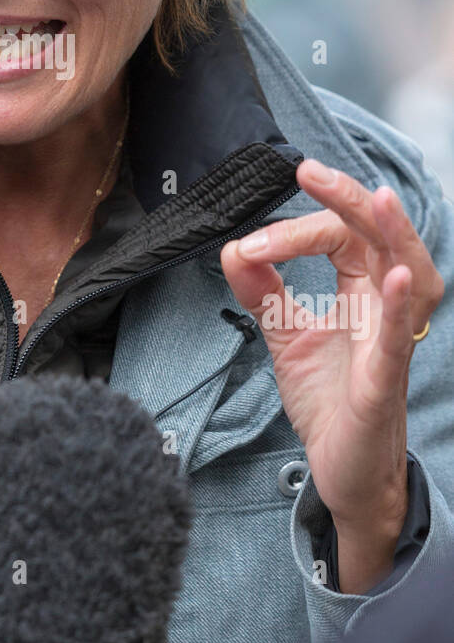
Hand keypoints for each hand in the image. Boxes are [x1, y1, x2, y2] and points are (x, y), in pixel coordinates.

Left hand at [220, 158, 444, 591]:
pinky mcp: (385, 382)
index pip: (340, 235)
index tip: (249, 246)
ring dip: (395, 234)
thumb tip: (231, 246)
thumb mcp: (284, 334)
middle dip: (348, 200)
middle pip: (380, 238)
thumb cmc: (327, 399)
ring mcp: (390, 342)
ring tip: (377, 197)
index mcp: (362, 290)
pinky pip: (398, 338)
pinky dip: (396, 305)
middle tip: (308, 171)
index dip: (295, 229)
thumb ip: (261, 290)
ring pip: (411, 275)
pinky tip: (392, 275)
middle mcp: (385, 307)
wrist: (340, 470)